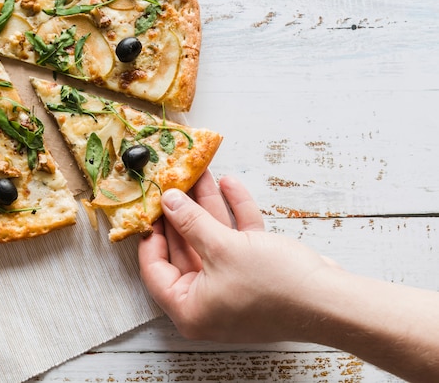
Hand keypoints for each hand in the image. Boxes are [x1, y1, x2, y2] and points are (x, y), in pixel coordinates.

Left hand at [138, 171, 334, 342]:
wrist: (332, 302)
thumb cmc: (274, 285)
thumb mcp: (222, 248)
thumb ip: (190, 222)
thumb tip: (168, 201)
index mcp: (189, 308)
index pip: (155, 270)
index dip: (151, 235)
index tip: (149, 207)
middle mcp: (207, 302)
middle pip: (185, 250)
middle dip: (183, 212)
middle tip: (174, 183)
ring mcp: (232, 289)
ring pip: (212, 241)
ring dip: (209, 207)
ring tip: (200, 173)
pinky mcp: (255, 276)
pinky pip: (237, 242)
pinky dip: (234, 215)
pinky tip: (231, 184)